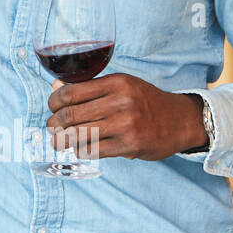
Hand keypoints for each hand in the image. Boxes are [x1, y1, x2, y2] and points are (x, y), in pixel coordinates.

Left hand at [46, 74, 206, 160]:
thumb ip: (90, 87)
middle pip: (71, 115)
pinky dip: (81, 150)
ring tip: (59, 141)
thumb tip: (56, 88)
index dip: (54, 102)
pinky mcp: (130, 145)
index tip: (52, 107)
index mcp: (116, 82)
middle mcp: (121, 102)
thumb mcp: (121, 86)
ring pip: (79, 134)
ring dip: (63, 140)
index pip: (71, 92)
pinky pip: (93, 150)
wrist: (180, 120)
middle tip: (51, 127)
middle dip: (54, 123)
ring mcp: (126, 125)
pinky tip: (80, 148)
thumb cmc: (145, 101)